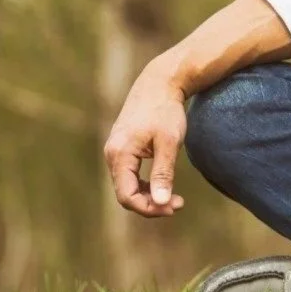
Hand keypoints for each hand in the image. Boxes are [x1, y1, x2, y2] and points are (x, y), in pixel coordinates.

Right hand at [103, 62, 188, 217]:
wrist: (159, 83)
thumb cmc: (165, 110)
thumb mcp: (169, 142)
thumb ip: (163, 173)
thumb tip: (161, 202)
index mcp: (120, 154)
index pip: (127, 196)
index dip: (149, 208)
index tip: (173, 207)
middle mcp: (112, 154)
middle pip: (125, 193)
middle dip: (151, 204)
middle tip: (178, 204)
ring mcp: (115, 151)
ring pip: (127, 185)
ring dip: (148, 195)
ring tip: (174, 199)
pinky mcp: (122, 148)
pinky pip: (129, 175)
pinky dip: (144, 184)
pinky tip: (162, 185)